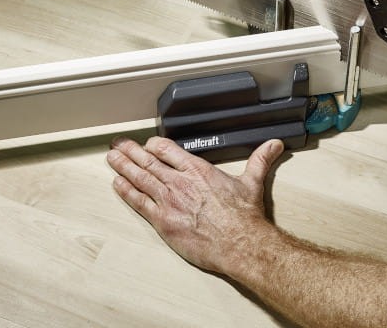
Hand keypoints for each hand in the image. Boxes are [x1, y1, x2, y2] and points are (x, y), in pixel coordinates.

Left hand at [106, 136, 283, 272]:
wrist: (240, 243)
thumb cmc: (244, 217)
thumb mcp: (252, 182)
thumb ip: (259, 160)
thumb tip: (273, 146)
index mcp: (198, 170)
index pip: (168, 150)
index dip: (154, 145)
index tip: (147, 143)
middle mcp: (180, 182)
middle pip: (149, 161)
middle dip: (131, 151)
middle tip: (119, 144)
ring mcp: (169, 201)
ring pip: (140, 178)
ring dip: (123, 166)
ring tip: (112, 158)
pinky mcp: (163, 221)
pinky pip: (139, 202)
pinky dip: (126, 192)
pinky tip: (118, 184)